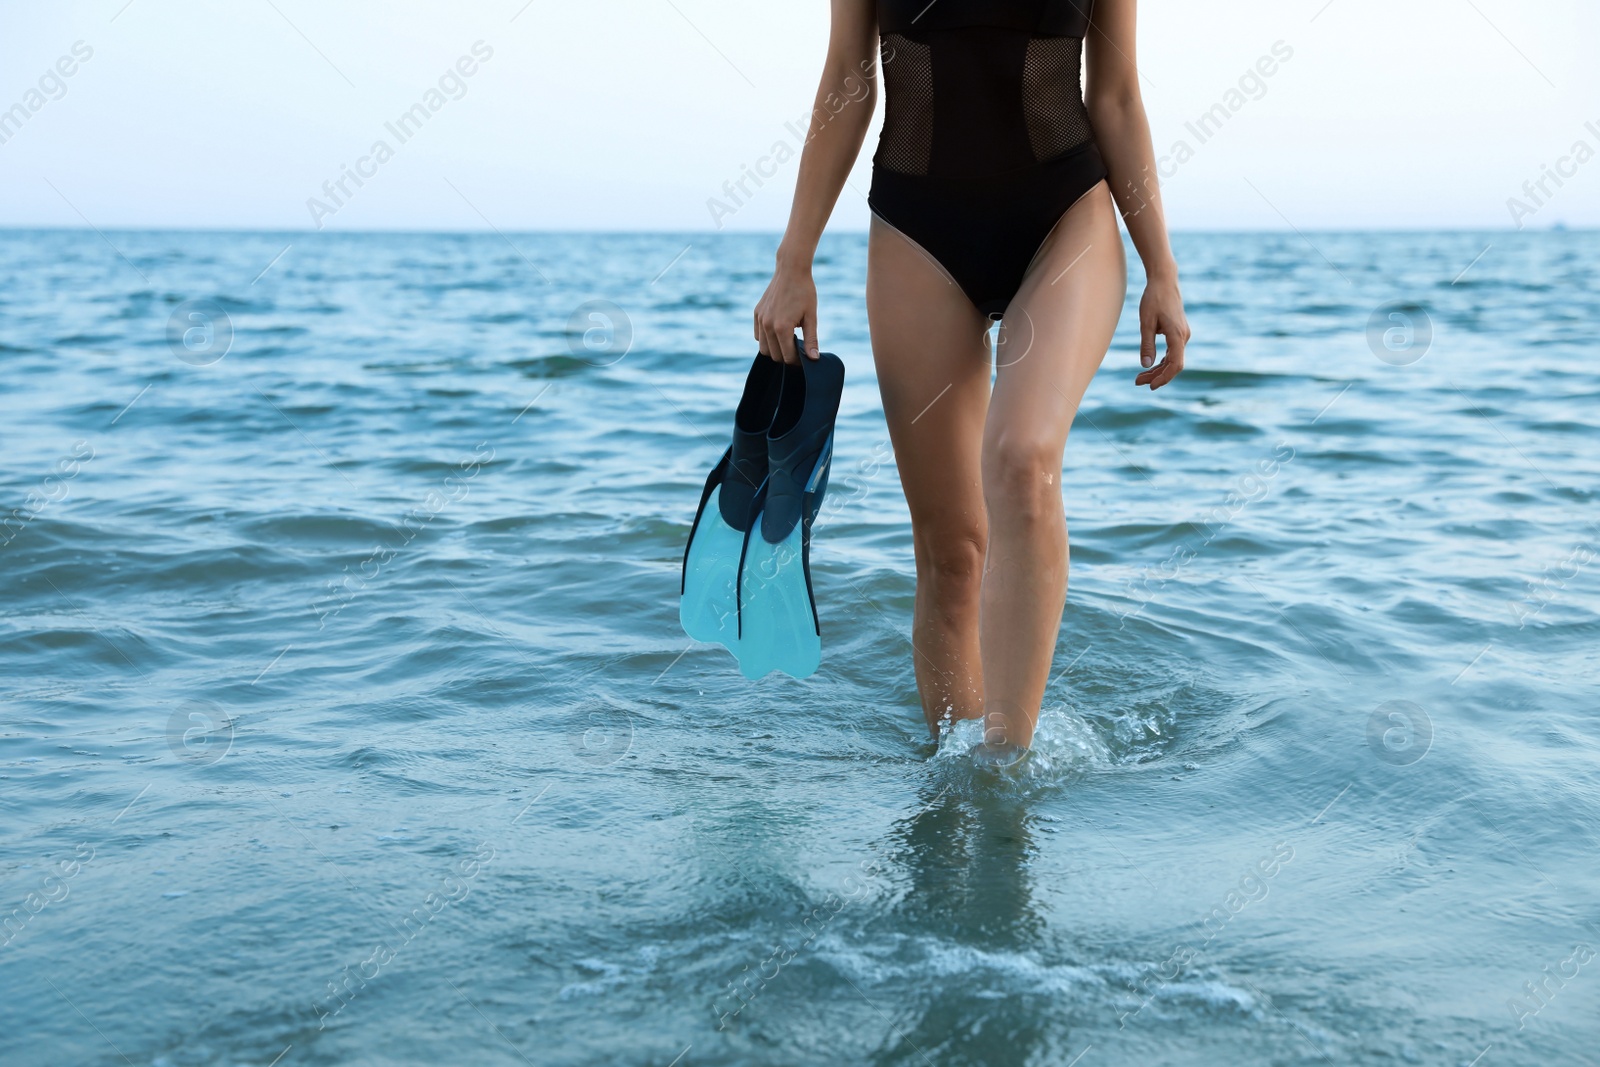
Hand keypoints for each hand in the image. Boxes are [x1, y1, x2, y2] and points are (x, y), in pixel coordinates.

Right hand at [753, 260, 818, 363]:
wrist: (791, 269)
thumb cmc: (804, 292)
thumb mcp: (811, 316)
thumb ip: (811, 340)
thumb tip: (813, 359)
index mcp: (782, 328)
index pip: (787, 357)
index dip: (797, 361)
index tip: (805, 359)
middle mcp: (767, 326)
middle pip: (774, 356)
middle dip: (786, 357)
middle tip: (798, 350)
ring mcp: (760, 319)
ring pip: (763, 348)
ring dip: (775, 350)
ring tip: (788, 341)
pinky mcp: (756, 314)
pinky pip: (758, 336)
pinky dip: (767, 339)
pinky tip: (779, 332)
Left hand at [1135, 274, 1189, 389]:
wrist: (1164, 281)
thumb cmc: (1154, 299)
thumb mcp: (1146, 322)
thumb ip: (1147, 344)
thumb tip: (1146, 365)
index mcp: (1177, 335)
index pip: (1175, 364)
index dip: (1164, 378)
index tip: (1150, 386)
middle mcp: (1183, 336)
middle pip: (1173, 365)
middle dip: (1156, 376)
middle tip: (1137, 382)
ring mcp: (1182, 334)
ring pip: (1172, 359)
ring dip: (1157, 370)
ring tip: (1139, 377)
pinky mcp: (1178, 332)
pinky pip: (1172, 352)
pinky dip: (1161, 361)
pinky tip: (1149, 366)